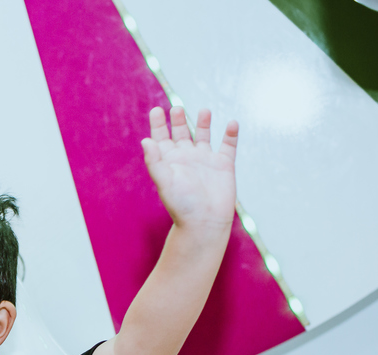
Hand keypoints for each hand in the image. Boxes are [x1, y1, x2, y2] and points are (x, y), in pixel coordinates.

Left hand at [141, 107, 236, 231]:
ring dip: (203, 123)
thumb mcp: (164, 182)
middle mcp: (187, 159)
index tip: (157, 110)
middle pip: (181, 133)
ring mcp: (206, 161)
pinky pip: (228, 145)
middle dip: (179, 120)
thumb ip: (154, 161)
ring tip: (204, 110)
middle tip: (177, 108)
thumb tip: (145, 141)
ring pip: (204, 136)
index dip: (158, 124)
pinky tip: (232, 123)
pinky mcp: (224, 165)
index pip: (161, 138)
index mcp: (170, 162)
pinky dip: (231, 134)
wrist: (205, 222)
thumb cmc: (182, 205)